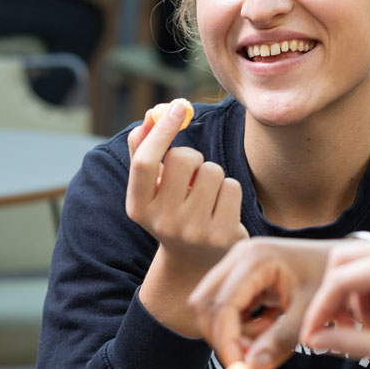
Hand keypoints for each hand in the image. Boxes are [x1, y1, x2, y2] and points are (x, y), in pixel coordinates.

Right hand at [127, 100, 247, 334]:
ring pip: (212, 171)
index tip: (177, 105)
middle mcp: (162, 221)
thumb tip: (152, 115)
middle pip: (184, 158)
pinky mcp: (222, 235)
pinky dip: (229, 189)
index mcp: (138, 207)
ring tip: (205, 196)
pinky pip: (232, 186)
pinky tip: (220, 208)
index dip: (161, 130)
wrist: (195, 263)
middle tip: (190, 174)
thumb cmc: (172, 212)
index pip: (145, 162)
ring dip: (212, 175)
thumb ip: (144, 150)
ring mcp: (194, 231)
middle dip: (192, 156)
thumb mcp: (151, 189)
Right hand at [189, 237, 337, 368]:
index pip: (222, 305)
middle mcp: (239, 256)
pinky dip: (240, 326)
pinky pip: (225, 308)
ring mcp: (237, 265)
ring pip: (212, 308)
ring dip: (232, 332)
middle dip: (223, 337)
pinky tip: (268, 326)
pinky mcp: (241, 277)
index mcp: (255, 259)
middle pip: (206, 304)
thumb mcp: (309, 312)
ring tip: (268, 336)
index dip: (226, 341)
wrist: (345, 261)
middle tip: (250, 357)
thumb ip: (280, 341)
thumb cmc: (332, 279)